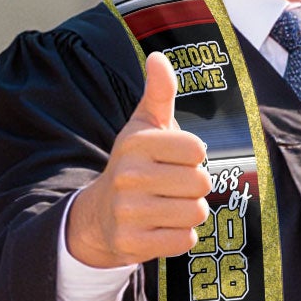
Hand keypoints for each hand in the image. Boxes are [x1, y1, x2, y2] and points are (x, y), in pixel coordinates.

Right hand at [63, 51, 212, 268]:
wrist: (100, 215)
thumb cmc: (134, 165)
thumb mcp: (144, 127)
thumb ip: (159, 93)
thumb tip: (158, 57)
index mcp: (136, 143)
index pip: (197, 149)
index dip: (193, 157)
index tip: (174, 160)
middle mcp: (129, 175)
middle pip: (201, 183)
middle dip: (194, 187)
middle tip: (172, 187)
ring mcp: (128, 212)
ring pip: (196, 213)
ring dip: (189, 212)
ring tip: (167, 206)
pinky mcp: (132, 243)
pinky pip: (184, 241)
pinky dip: (180, 237)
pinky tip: (161, 227)